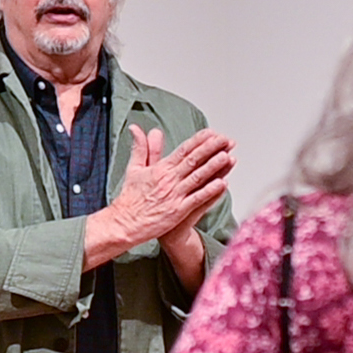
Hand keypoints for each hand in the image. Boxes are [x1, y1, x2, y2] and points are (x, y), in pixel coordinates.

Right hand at [84, 126, 233, 270]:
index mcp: (160, 169)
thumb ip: (142, 148)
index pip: (183, 150)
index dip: (199, 140)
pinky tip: (222, 184)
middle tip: (225, 140)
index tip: (212, 133)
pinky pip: (197, 199)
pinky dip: (209, 191)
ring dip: (214, 166)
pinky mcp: (177, 211)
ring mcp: (174, 195)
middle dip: (211, 148)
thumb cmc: (130, 198)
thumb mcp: (134, 168)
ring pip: (198, 177)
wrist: (124, 223)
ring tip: (228, 156)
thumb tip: (138, 129)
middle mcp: (169, 180)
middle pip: (193, 160)